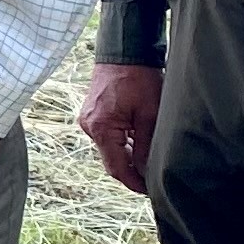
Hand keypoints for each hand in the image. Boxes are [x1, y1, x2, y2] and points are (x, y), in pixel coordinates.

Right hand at [80, 62, 165, 195]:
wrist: (124, 51)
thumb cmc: (139, 78)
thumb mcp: (149, 115)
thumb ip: (147, 147)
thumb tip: (148, 173)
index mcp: (101, 128)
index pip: (117, 168)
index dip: (134, 183)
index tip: (150, 191)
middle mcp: (90, 127)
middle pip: (112, 160)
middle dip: (132, 171)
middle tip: (154, 179)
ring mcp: (89, 120)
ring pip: (110, 149)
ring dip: (129, 156)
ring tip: (151, 159)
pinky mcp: (93, 115)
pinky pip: (108, 137)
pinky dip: (123, 143)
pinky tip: (139, 142)